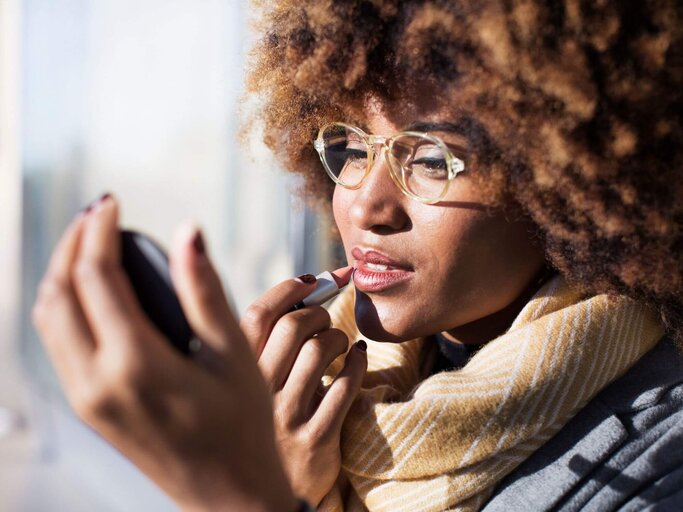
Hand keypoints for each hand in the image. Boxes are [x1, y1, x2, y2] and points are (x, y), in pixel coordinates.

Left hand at [32, 195, 296, 511]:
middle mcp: (97, 382)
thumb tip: (188, 230)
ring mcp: (86, 399)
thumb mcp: (234, 354)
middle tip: (99, 213)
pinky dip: (65, 304)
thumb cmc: (243, 425)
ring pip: (48, 319)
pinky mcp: (88, 408)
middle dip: (73, 243)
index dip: (101, 231)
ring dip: (62, 272)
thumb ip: (205, 289)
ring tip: (94, 242)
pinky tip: (94, 290)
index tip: (113, 201)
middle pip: (58, 293)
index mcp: (136, 364)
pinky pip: (58, 343)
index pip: (96, 277)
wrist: (227, 495)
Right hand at [241, 275, 367, 506]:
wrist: (264, 496)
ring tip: (340, 343)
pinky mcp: (313, 439)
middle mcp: (254, 393)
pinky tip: (357, 359)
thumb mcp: (251, 383)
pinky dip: (357, 364)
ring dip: (339, 337)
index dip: (288, 288)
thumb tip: (308, 285)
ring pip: (319, 351)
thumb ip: (266, 343)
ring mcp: (284, 417)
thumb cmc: (265, 423)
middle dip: (318, 311)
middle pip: (293, 326)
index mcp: (233, 373)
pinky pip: (345, 387)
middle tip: (326, 316)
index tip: (312, 279)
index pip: (257, 313)